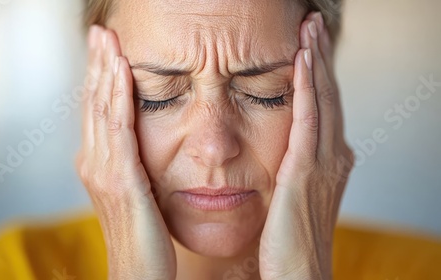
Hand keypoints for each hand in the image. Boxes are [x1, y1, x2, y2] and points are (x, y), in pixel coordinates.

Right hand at [75, 26, 175, 279]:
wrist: (138, 273)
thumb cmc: (141, 237)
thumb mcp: (133, 194)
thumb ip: (130, 166)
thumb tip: (135, 143)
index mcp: (98, 165)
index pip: (96, 112)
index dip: (99, 78)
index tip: (105, 50)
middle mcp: (94, 163)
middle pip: (93, 104)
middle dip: (97, 65)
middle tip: (101, 33)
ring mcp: (104, 170)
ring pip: (102, 109)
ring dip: (105, 72)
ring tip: (108, 41)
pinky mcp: (121, 179)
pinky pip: (119, 128)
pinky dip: (117, 97)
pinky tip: (121, 72)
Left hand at [259, 12, 353, 278]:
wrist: (298, 277)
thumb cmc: (290, 245)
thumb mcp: (294, 200)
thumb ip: (293, 174)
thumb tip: (285, 159)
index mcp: (327, 164)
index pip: (324, 108)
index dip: (318, 75)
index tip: (308, 46)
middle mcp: (332, 158)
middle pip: (329, 96)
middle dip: (321, 58)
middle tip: (314, 24)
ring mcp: (322, 164)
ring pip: (323, 100)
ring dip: (317, 62)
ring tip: (310, 29)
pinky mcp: (304, 171)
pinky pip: (307, 120)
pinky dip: (308, 88)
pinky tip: (302, 62)